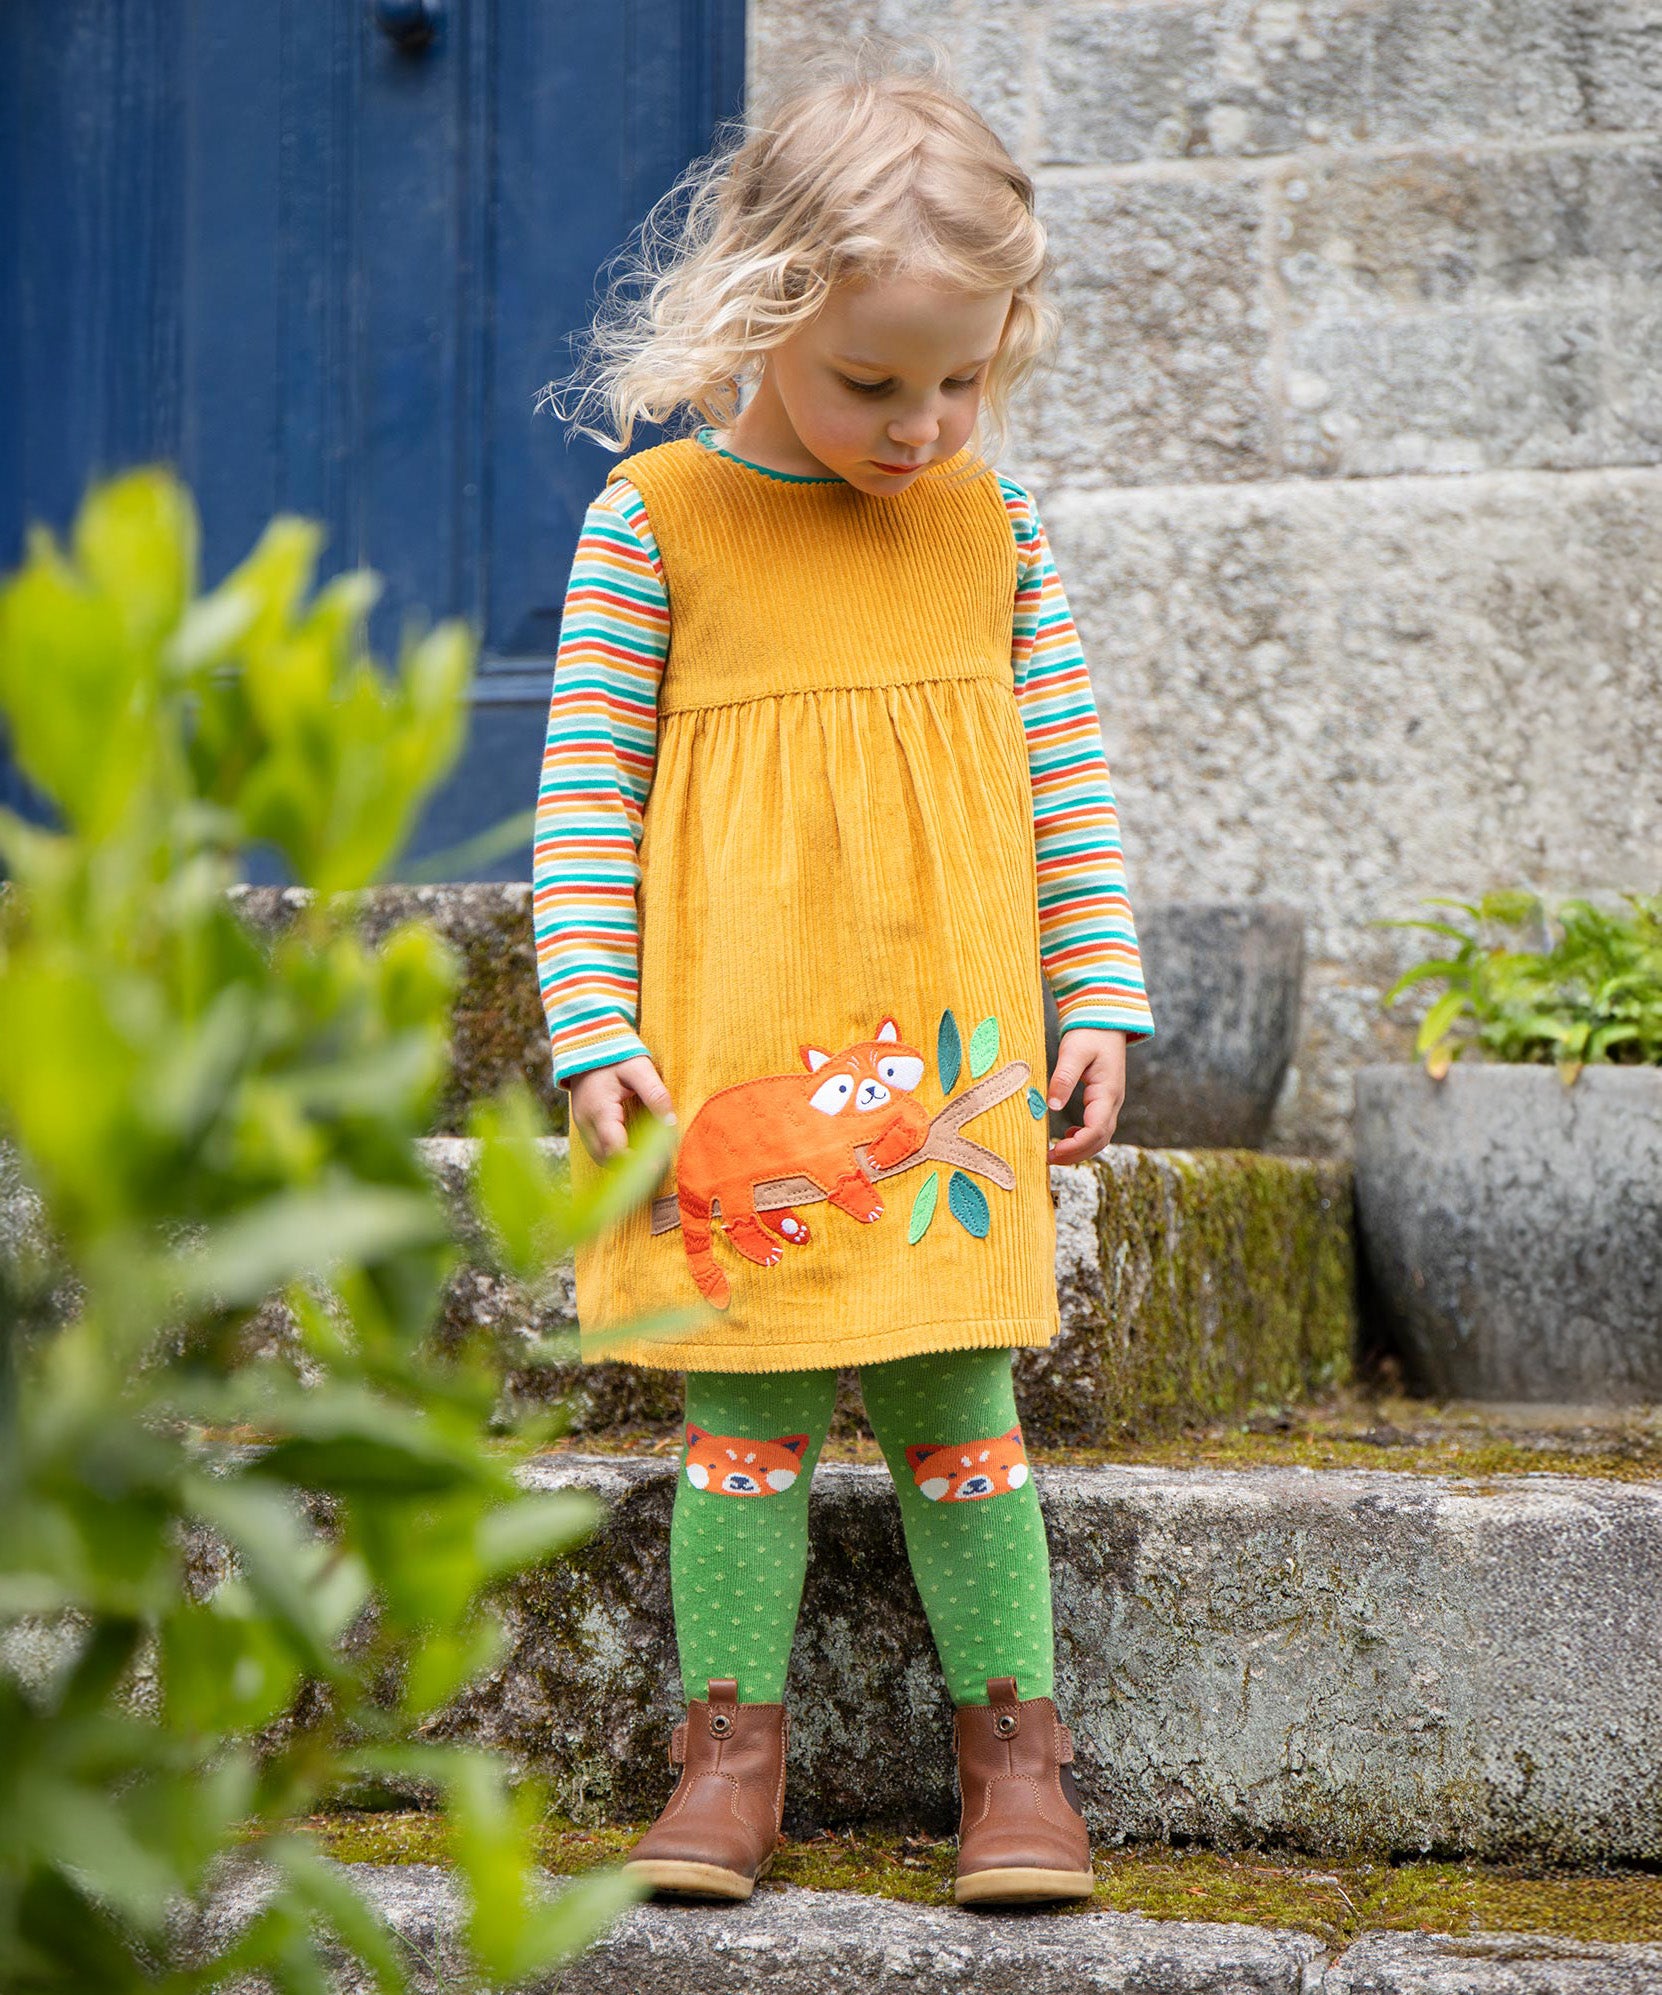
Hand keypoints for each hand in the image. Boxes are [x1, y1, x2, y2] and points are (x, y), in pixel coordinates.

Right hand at [569, 1054, 677, 1164]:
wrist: (586, 1044)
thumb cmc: (615, 1055)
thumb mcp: (639, 1068)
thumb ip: (656, 1094)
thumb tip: (671, 1123)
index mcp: (600, 1110)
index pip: (615, 1149)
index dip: (637, 1162)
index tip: (660, 1165)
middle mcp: (586, 1123)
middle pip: (606, 1160)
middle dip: (632, 1169)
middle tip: (660, 1168)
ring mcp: (582, 1126)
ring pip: (601, 1158)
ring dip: (623, 1165)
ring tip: (651, 1164)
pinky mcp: (584, 1126)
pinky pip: (599, 1150)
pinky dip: (616, 1157)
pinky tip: (636, 1154)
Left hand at [1044, 1028, 1126, 1165]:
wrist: (1105, 1020)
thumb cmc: (1089, 1033)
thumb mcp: (1073, 1051)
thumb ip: (1064, 1078)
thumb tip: (1053, 1106)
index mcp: (1108, 1092)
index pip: (1096, 1130)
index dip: (1076, 1146)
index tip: (1054, 1152)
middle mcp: (1113, 1101)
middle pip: (1100, 1140)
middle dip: (1076, 1154)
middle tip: (1048, 1159)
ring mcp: (1110, 1102)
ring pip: (1100, 1137)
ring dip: (1080, 1149)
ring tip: (1054, 1154)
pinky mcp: (1103, 1100)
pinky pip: (1097, 1128)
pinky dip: (1083, 1139)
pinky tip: (1067, 1138)